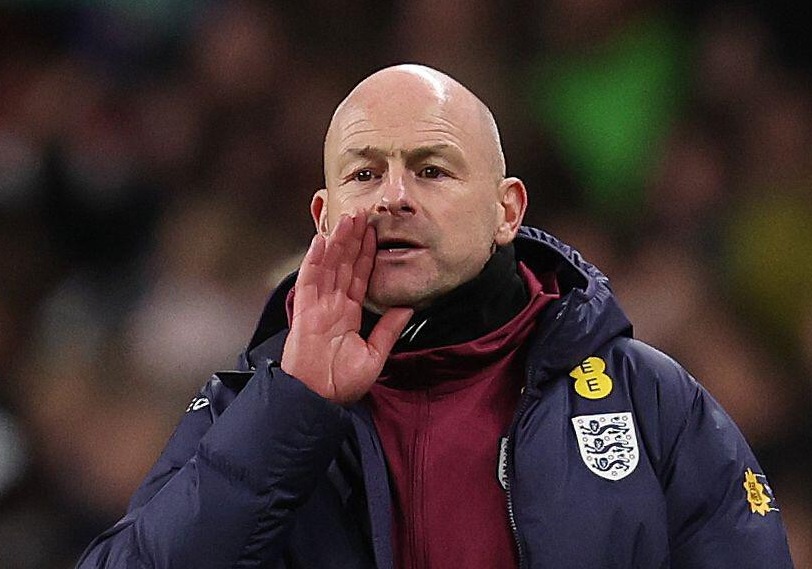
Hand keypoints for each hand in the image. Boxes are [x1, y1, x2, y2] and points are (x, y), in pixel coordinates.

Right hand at [281, 213, 413, 404]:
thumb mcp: (374, 355)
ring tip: (346, 219)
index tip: (374, 233)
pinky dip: (313, 261)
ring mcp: (317, 307)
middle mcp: (332, 306)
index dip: (367, 255)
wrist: (318, 400)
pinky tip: (320, 241)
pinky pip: (309, 282)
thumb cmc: (341, 384)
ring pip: (328, 267)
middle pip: (344, 265)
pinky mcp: (304, 312)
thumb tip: (409, 307)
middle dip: (353, 239)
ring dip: (336, 242)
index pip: (360, 277)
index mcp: (349, 314)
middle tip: (361, 214)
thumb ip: (389, 330)